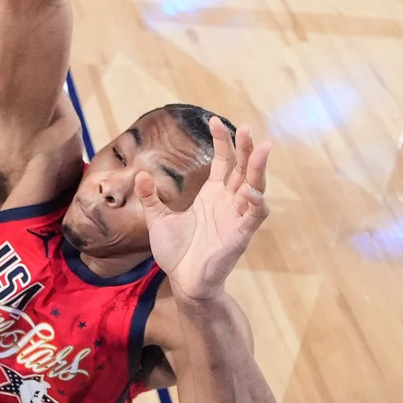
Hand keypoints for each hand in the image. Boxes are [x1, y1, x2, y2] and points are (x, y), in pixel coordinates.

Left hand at [137, 119, 270, 302]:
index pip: (223, 162)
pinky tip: (251, 192)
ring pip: (255, 187)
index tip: (215, 120)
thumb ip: (150, 198)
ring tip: (262, 149)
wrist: (183, 282)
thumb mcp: (158, 219)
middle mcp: (228, 202)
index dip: (222, 142)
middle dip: (246, 149)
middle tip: (248, 128)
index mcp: (212, 195)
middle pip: (243, 169)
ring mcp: (236, 218)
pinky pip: (254, 217)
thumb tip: (140, 174)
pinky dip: (256, 204)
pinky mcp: (240, 236)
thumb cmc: (177, 252)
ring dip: (258, 169)